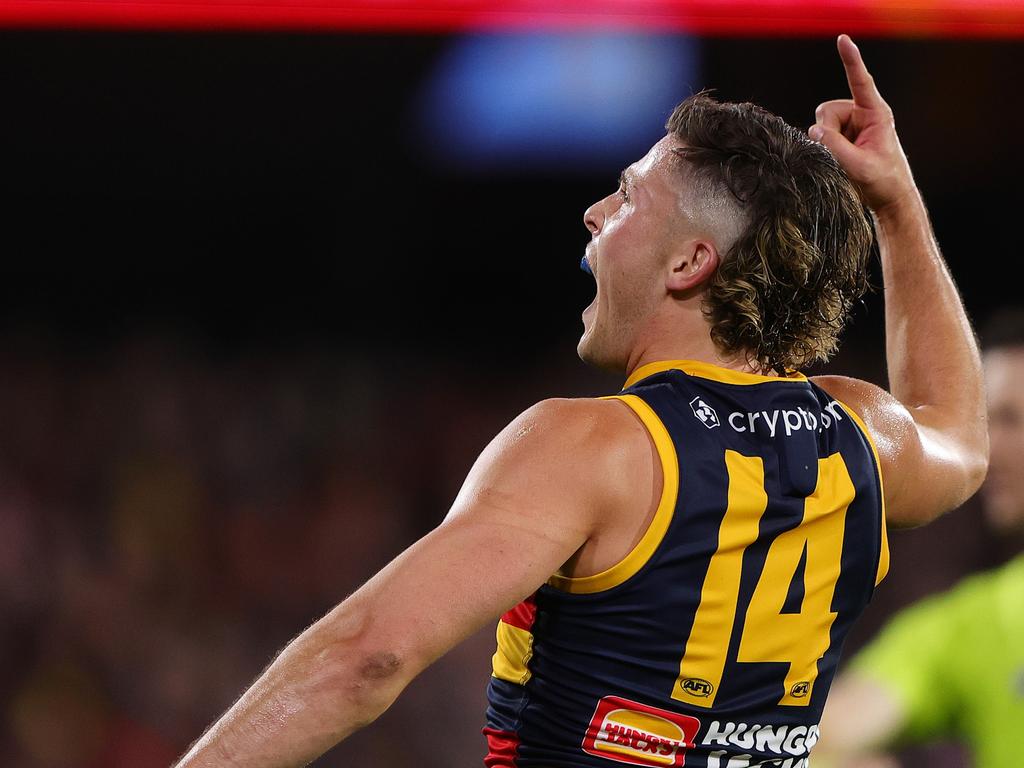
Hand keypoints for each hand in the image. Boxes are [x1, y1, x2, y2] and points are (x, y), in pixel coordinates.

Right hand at [809, 35, 916, 213]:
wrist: (890, 199)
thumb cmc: (883, 181)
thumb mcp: (858, 165)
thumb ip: (833, 146)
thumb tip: (813, 131)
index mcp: (875, 114)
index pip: (860, 81)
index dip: (850, 60)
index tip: (843, 40)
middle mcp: (863, 115)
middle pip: (827, 111)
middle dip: (826, 132)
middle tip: (839, 154)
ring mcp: (852, 127)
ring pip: (821, 124)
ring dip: (825, 142)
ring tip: (844, 160)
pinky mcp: (844, 139)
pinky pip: (822, 136)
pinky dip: (824, 148)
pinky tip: (840, 161)